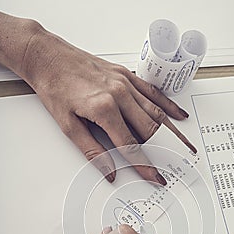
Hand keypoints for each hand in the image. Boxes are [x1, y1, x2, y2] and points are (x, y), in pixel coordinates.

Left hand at [21, 26, 194, 182]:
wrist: (48, 57)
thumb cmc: (55, 88)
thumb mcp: (67, 125)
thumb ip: (92, 151)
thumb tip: (110, 171)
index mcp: (104, 109)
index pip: (131, 145)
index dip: (146, 165)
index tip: (157, 177)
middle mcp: (120, 95)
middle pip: (151, 129)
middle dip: (167, 151)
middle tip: (180, 166)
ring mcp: (125, 83)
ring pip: (156, 112)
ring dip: (173, 132)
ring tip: (186, 147)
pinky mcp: (126, 75)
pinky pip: (153, 92)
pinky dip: (168, 105)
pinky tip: (179, 116)